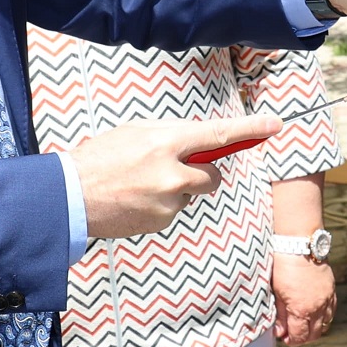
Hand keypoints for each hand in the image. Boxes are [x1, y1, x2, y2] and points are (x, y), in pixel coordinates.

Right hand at [77, 116, 277, 240]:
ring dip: (175, 189)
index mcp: (164, 141)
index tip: (275, 125)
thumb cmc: (100, 158)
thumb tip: (197, 143)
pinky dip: (160, 205)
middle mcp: (172, 172)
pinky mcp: (161, 221)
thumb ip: (170, 136)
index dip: (250, 129)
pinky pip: (174, 210)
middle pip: (213, 175)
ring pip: (190, 193)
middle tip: (177, 169)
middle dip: (204, 173)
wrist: (70, 196)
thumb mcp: (135, 133)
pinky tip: (135, 200)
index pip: (217, 134)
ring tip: (139, 185)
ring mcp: (168, 201)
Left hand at [271, 253, 335, 344]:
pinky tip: (316, 313)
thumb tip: (280, 331)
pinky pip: (331, 311)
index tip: (286, 338)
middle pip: (314, 334)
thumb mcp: (277, 292)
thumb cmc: (285, 265)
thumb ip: (280, 314)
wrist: (299, 245)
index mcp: (302, 310)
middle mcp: (317, 307)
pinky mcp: (331, 290)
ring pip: (325, 324)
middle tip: (293, 335)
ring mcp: (327, 298)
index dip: (292, 341)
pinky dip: (324, 316)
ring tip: (304, 325)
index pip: (299, 336)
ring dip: (315, 328)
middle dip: (303, 338)